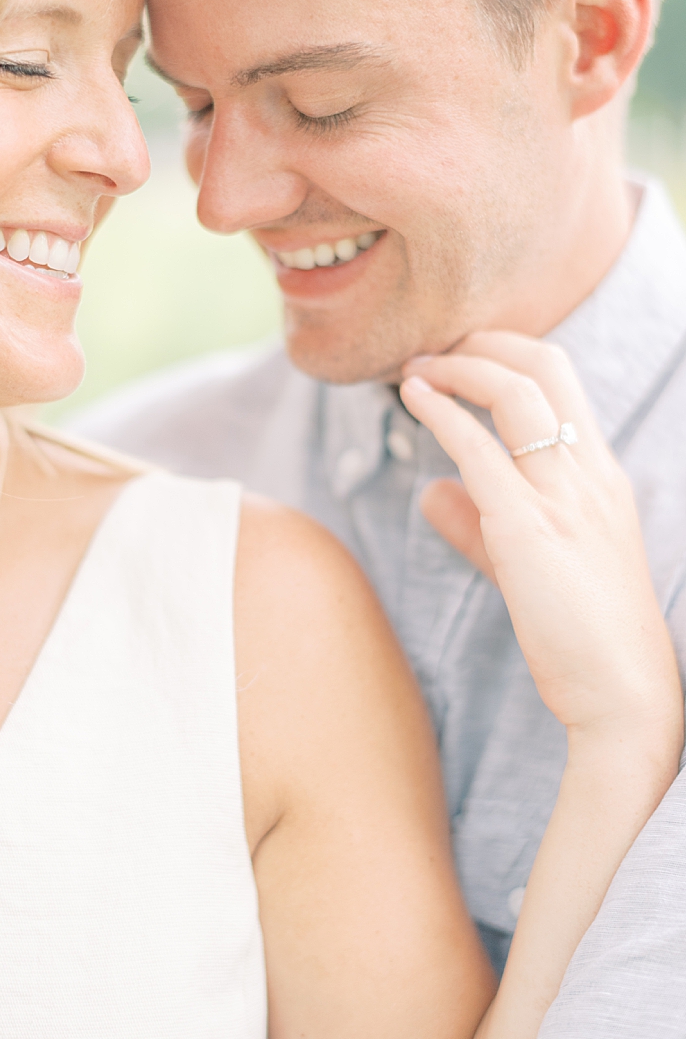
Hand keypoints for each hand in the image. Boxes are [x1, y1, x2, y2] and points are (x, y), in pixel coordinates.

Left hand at [399, 331, 680, 740]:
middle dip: (484, 343)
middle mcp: (589, 474)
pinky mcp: (529, 528)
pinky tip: (414, 399)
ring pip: (514, 395)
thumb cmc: (583, 634)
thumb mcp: (526, 564)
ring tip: (415, 367)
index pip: (562, 382)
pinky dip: (442, 413)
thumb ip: (478, 523)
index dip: (508, 354)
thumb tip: (430, 492)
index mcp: (600, 476)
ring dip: (457, 368)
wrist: (624, 695)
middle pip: (544, 368)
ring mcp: (564, 497)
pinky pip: (480, 451)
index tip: (463, 353)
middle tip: (436, 346)